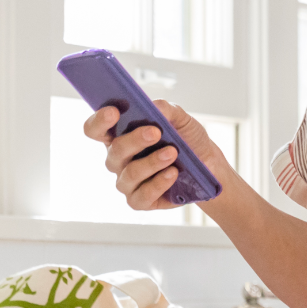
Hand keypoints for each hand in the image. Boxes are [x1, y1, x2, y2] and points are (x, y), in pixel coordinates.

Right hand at [82, 101, 228, 210]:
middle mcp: (118, 160)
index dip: (99, 121)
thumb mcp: (181, 119)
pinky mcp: (140, 200)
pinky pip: (141, 196)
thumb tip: (154, 106)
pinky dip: (158, 183)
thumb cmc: (187, 140)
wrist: (209, 165)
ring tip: (172, 153)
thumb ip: (165, 110)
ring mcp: (127, 182)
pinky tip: (173, 173)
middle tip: (156, 132)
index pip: (96, 129)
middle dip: (135, 140)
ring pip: (130, 173)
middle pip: (115, 150)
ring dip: (152, 162)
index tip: (114, 111)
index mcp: (120, 135)